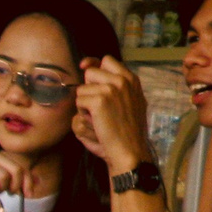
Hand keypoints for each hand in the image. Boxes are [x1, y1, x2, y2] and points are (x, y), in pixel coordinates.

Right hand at [0, 149, 49, 202]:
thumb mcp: (3, 184)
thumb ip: (16, 182)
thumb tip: (35, 183)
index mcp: (5, 157)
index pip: (24, 167)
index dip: (28, 182)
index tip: (29, 194)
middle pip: (19, 170)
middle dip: (18, 185)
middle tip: (11, 193)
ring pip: (11, 173)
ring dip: (7, 186)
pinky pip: (1, 175)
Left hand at [74, 58, 150, 176]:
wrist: (130, 151)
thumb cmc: (128, 130)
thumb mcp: (132, 101)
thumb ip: (116, 83)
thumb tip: (87, 65)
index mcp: (132, 79)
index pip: (107, 60)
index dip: (95, 67)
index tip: (88, 74)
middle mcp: (122, 80)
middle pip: (91, 72)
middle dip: (89, 88)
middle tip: (101, 107)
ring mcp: (111, 89)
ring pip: (82, 88)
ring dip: (85, 104)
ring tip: (99, 118)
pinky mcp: (99, 101)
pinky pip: (79, 101)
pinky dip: (83, 114)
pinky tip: (96, 123)